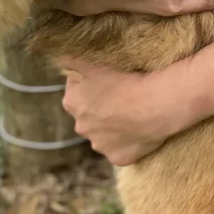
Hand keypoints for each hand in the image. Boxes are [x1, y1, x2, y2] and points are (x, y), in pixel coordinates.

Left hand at [59, 56, 190, 164]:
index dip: (91, 82)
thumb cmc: (124, 79)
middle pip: (88, 113)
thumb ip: (70, 58)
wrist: (156, 103)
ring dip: (112, 126)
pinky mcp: (118, 158)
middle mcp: (81, 127)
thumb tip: (58, 55)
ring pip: (103, 134)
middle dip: (99, 106)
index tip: (108, 78)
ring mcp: (100, 145)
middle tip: (120, 95)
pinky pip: (120, 150)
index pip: (76, 89)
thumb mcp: (93, 62)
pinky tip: (137, 131)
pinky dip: (126, 143)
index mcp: (72, 103)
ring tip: (131, 113)